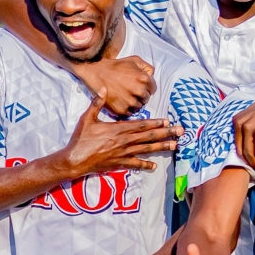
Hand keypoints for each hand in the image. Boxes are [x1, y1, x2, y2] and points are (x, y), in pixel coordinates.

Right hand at [56, 89, 182, 176]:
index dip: (155, 123)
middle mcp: (124, 141)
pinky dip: (144, 165)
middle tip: (180, 132)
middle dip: (166, 134)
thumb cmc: (81, 139)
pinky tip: (154, 166)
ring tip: (175, 146)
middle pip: (149, 137)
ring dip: (162, 147)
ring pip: (146, 149)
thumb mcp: (87, 118)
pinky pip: (135, 164)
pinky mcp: (119, 163)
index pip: (141, 125)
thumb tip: (103, 88)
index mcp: (118, 129)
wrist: (75, 160)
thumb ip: (96, 103)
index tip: (167, 121)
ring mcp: (123, 153)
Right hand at [76, 56, 156, 115]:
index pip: (153, 89)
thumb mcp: (134, 60)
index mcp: (144, 79)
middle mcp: (139, 91)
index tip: (139, 86)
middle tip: (131, 91)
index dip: (146, 87)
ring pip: (138, 107)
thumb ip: (147, 67)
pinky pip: (129, 113)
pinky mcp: (121, 110)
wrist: (96, 73)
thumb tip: (152, 75)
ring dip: (133, 103)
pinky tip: (120, 101)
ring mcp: (130, 102)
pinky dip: (125, 108)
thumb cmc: (115, 66)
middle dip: (140, 95)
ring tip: (125, 96)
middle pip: (146, 99)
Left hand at [233, 87, 254, 173]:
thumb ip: (246, 124)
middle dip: (248, 162)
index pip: (236, 143)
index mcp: (237, 120)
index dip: (243, 154)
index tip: (250, 161)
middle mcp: (241, 123)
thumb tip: (244, 142)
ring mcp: (250, 128)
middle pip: (241, 150)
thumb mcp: (253, 114)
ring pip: (249, 153)